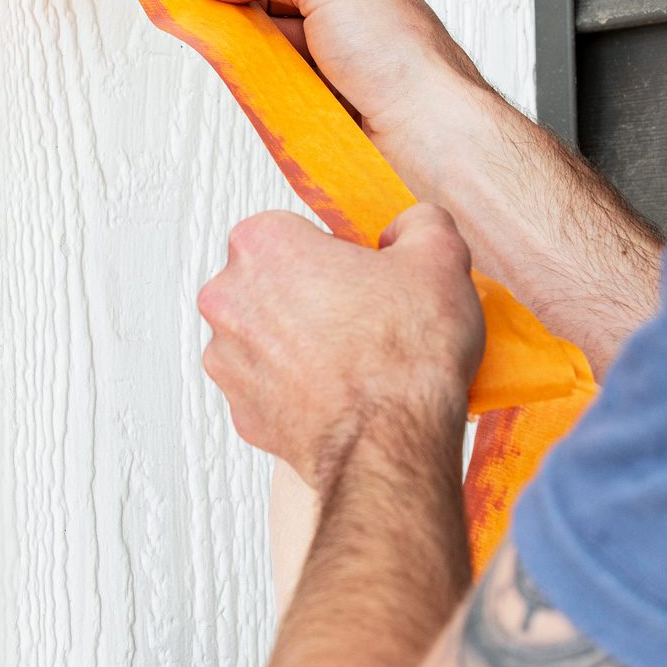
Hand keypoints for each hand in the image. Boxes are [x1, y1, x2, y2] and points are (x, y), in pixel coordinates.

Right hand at [186, 0, 495, 177]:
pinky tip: (265, 105)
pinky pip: (278, 111)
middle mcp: (349, 33)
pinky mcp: (327, 122)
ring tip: (249, 70)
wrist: (427, 138)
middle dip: (240, 28)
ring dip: (252, 71)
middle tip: (214, 31)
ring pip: (270, 70)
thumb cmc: (405, 59)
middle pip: (268, 23)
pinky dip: (265, 108)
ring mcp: (337, 80)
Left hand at [197, 203, 484, 493]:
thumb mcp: (439, 256)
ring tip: (355, 361)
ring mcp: (228, 361)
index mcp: (261, 244)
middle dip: (310, 296)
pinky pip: (270, 388)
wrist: (392, 444)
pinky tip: (341, 395)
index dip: (334, 252)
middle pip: (271, 283)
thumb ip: (419, 223)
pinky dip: (298, 389)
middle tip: (363, 317)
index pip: (293, 231)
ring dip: (300, 343)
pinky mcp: (242, 412)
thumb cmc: (404, 354)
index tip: (362, 276)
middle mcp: (227, 299)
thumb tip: (406, 230)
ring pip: (266, 337)